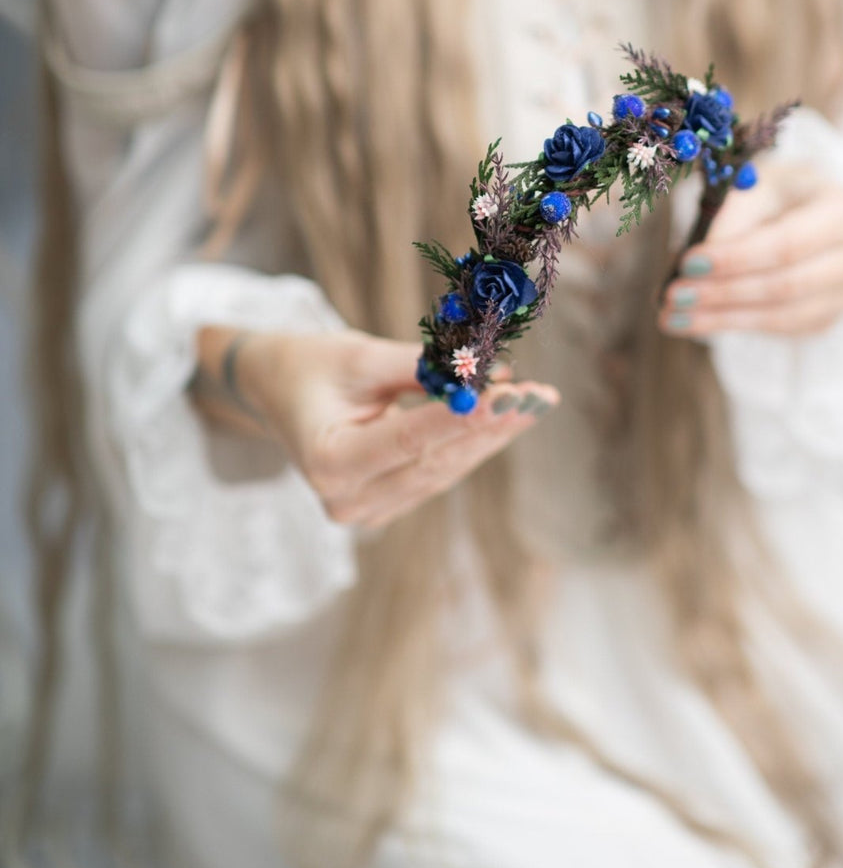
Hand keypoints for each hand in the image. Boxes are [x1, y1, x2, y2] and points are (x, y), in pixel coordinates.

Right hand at [196, 326, 558, 530]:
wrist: (279, 390)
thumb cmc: (311, 366)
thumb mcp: (359, 356)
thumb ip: (421, 368)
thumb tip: (489, 370)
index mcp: (326, 462)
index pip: (407, 440)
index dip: (460, 417)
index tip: (508, 393)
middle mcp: (346, 500)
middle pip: (434, 462)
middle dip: (491, 425)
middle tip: (540, 395)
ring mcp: (368, 511)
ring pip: (444, 471)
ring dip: (493, 435)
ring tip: (537, 399)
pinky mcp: (388, 504)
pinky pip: (439, 473)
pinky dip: (474, 442)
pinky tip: (509, 415)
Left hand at [658, 160, 842, 338]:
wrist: (806, 207)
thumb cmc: (777, 191)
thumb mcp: (754, 184)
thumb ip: (730, 218)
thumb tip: (697, 266)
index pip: (788, 243)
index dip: (736, 258)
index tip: (688, 263)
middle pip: (786, 285)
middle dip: (723, 293)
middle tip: (673, 296)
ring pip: (782, 316)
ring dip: (722, 319)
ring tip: (673, 316)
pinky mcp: (828, 317)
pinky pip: (780, 331)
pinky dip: (733, 327)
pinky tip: (695, 322)